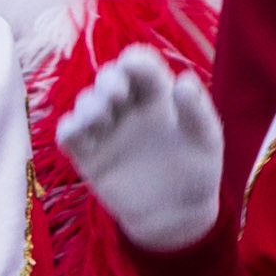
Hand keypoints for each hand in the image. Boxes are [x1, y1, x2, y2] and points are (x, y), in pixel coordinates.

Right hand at [54, 46, 226, 251]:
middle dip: (107, 82)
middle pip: (108, 80)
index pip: (141, 67)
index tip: (132, 65)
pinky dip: (68, 128)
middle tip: (115, 95)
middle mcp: (128, 108)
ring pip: (85, 103)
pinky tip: (78, 132)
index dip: (134, 61)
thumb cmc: (197, 172)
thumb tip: (183, 79)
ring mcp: (106, 130)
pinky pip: (68, 134)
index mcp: (157, 97)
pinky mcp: (87, 154)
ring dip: (89, 104)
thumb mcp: (207, 140)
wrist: (176, 214)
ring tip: (99, 118)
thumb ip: (197, 111)